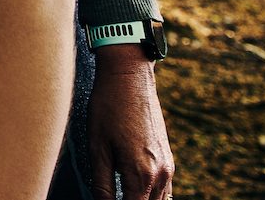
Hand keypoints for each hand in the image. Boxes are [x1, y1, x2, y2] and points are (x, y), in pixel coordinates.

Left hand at [87, 52, 174, 199]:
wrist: (129, 76)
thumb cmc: (107, 108)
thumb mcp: (96, 147)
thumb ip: (101, 185)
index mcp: (141, 174)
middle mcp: (161, 174)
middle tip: (111, 198)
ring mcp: (168, 166)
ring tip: (121, 195)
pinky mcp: (169, 159)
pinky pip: (164, 190)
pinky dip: (150, 196)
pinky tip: (133, 192)